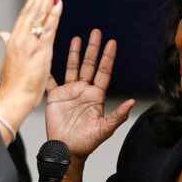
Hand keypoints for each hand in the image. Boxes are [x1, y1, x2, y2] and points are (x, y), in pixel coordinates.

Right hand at [0, 0, 63, 134]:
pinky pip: (49, 29)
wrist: (12, 100)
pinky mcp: (40, 52)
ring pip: (40, 15)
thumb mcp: (7, 61)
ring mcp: (30, 44)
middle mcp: (20, 39)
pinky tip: (59, 4)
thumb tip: (2, 34)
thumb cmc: (11, 86)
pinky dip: (54, 15)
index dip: (32, 0)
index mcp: (13, 40)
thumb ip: (7, 45)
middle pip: (32, 10)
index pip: (24, 15)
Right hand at [45, 29, 134, 159]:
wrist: (66, 149)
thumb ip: (118, 115)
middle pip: (89, 65)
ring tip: (77, 38)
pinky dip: (49, 70)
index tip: (112, 42)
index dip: (108, 57)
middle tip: (96, 32)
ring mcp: (69, 92)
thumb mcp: (104, 129)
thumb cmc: (86, 142)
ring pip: (72, 68)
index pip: (103, 72)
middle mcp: (83, 91)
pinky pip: (51, 80)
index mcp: (96, 96)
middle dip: (93, 48)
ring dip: (75, 53)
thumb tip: (132, 102)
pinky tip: (48, 57)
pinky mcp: (55, 96)